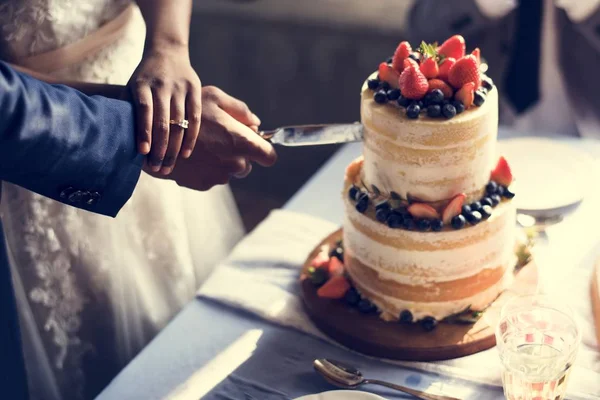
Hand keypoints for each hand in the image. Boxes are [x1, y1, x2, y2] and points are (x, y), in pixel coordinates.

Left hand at [129, 47, 210, 173]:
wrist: (167, 52)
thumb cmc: (144, 78)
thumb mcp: (131, 87)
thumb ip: (127, 109)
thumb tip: (116, 140)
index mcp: (142, 84)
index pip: (144, 111)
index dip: (144, 133)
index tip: (144, 153)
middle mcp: (162, 85)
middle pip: (164, 121)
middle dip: (161, 148)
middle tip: (158, 169)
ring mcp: (180, 88)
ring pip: (180, 123)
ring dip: (174, 148)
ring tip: (169, 166)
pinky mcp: (196, 90)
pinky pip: (195, 119)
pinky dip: (191, 138)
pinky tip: (185, 154)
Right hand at [144, 86, 276, 189]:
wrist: (153, 137)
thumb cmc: (184, 111)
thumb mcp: (213, 98)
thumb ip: (240, 110)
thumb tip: (256, 123)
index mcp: (240, 142)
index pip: (269, 156)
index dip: (264, 150)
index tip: (255, 145)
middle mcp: (234, 164)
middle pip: (247, 164)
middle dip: (238, 154)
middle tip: (218, 138)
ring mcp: (219, 177)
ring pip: (229, 171)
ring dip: (221, 161)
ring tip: (202, 145)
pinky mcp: (203, 185)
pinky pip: (212, 177)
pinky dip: (206, 168)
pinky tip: (192, 155)